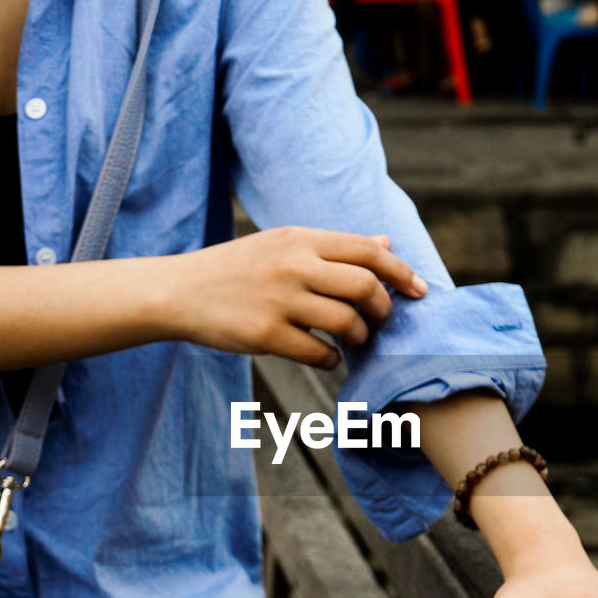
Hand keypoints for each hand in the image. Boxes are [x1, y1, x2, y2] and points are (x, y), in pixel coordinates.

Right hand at [169, 226, 426, 367]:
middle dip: (383, 310)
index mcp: (300, 238)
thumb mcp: (282, 245)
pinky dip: (332, 359)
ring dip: (358, 337)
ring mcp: (278, 300)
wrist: (179, 291)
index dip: (401, 272)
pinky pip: (319, 353)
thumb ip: (334, 247)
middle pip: (364, 287)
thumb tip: (385, 244)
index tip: (418, 291)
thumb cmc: (237, 270)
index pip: (367, 251)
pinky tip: (327, 356)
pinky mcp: (264, 334)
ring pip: (346, 322)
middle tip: (379, 322)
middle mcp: (292, 264)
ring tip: (351, 340)